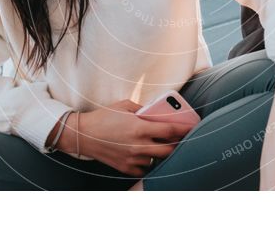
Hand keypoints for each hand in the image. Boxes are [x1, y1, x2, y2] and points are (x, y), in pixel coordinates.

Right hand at [69, 99, 193, 177]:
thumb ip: (143, 110)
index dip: (184, 129)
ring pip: (157, 160)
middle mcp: (138, 146)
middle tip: (178, 139)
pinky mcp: (126, 168)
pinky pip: (144, 168)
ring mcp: (132, 159)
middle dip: (176, 144)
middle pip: (168, 150)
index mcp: (140, 128)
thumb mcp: (125, 106)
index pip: (170, 131)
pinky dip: (147, 162)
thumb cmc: (104, 117)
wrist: (82, 135)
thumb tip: (157, 113)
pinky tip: (144, 153)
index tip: (192, 128)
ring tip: (157, 145)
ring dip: (160, 153)